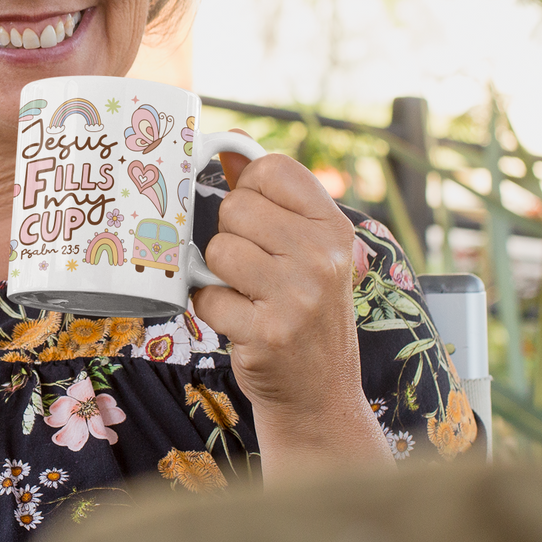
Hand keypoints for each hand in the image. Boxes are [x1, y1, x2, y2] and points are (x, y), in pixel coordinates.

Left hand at [190, 133, 391, 479]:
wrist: (319, 395)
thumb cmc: (304, 311)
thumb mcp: (307, 249)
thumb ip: (271, 197)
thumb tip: (231, 146)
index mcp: (335, 228)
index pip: (272, 168)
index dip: (249, 187)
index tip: (257, 217)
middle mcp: (323, 258)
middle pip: (235, 208)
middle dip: (231, 236)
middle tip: (253, 267)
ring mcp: (297, 297)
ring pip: (217, 250)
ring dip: (219, 275)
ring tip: (248, 295)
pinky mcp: (267, 334)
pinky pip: (206, 296)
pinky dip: (212, 310)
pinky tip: (241, 322)